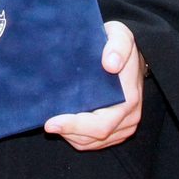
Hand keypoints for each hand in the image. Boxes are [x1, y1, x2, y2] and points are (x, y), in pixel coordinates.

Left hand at [43, 20, 145, 149]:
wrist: (131, 53)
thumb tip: (110, 64)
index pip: (100, 124)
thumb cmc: (120, 43)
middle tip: (47, 124)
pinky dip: (78, 137)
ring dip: (72, 136)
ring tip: (54, 123)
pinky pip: (96, 142)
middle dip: (69, 132)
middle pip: (95, 137)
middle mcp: (129, 117)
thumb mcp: (120, 36)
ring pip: (94, 142)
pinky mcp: (119, 129)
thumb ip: (117, 46)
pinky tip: (66, 125)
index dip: (75, 126)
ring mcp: (125, 125)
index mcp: (129, 99)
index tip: (52, 121)